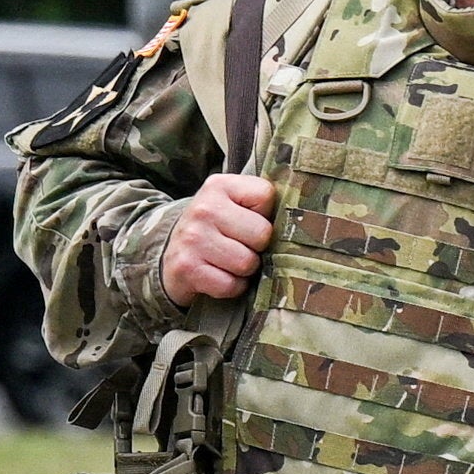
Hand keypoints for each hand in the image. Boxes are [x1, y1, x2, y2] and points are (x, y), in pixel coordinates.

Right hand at [162, 173, 274, 305]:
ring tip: (230, 263)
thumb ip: (260, 202)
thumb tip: (303, 220)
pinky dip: (231, 287)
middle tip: (241, 247)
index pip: (266, 196)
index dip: (265, 215)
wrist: (169, 257)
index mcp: (219, 185)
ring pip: (247, 263)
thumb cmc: (214, 230)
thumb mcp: (231, 204)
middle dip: (257, 248)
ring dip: (245, 270)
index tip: (249, 221)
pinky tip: (220, 277)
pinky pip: (231, 285)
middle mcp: (204, 208)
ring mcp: (193, 239)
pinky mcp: (187, 268)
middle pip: (261, 234)